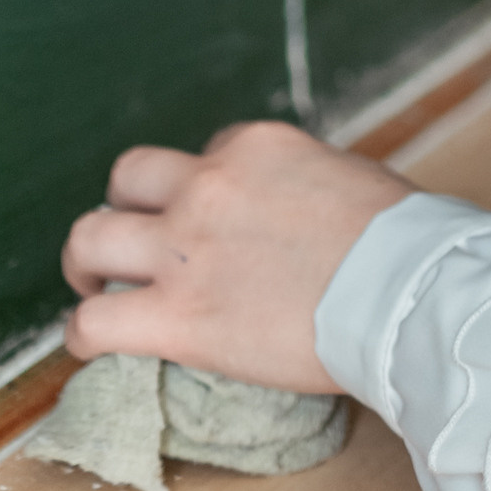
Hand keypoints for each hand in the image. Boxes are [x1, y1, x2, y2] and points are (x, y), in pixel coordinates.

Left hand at [62, 119, 411, 392]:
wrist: (406, 292)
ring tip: (94, 287)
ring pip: (90, 238)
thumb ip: (301, 183)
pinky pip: (94, 323)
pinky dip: (85, 335)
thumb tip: (295, 209)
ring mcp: (184, 250)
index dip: (203, 189)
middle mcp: (208, 184)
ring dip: (87, 262)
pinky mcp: (176, 319)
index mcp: (255, 145)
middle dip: (125, 208)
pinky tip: (96, 345)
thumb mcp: (347, 176)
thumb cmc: (401, 240)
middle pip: (128, 178)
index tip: (216, 224)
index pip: (205, 153)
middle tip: (132, 243)